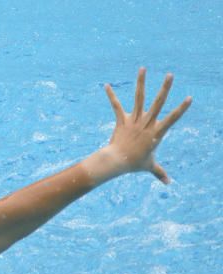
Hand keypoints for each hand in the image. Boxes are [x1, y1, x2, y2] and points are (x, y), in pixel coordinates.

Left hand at [103, 68, 191, 183]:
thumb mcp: (150, 166)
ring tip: (142, 69)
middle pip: (157, 103)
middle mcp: (146, 123)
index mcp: (156, 132)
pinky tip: (106, 85)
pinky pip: (116, 106)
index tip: (189, 98)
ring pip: (139, 98)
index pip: (172, 118)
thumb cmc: (134, 164)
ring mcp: (134, 120)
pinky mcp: (121, 120)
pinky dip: (111, 96)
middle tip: (170, 74)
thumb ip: (159, 172)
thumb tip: (168, 183)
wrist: (117, 161)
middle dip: (165, 88)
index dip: (181, 108)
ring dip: (141, 83)